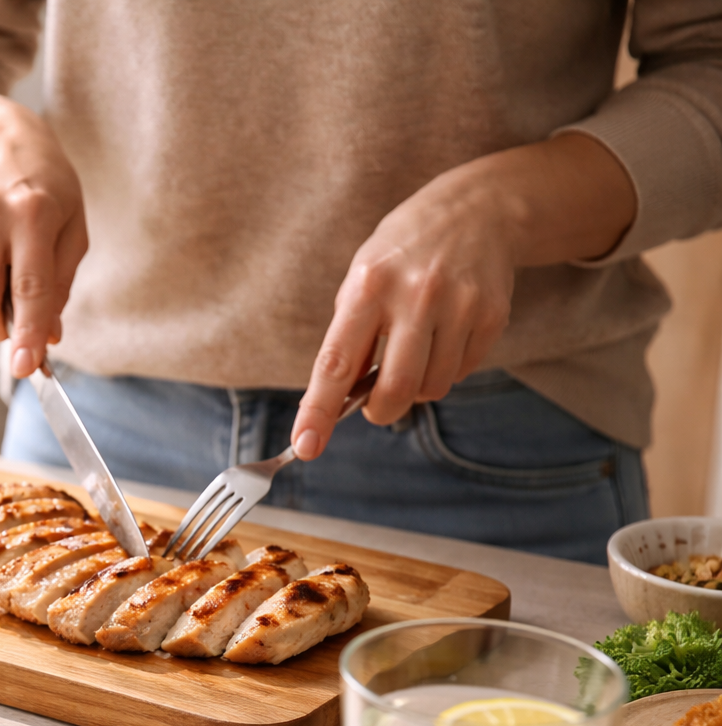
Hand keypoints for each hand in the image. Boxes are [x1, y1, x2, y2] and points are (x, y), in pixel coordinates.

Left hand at [290, 134, 636, 459]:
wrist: (478, 209)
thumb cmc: (404, 252)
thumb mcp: (362, 277)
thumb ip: (350, 335)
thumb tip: (340, 399)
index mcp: (368, 286)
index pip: (336, 362)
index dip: (318, 410)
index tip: (305, 446)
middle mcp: (415, 295)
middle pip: (396, 388)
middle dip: (382, 411)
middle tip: (377, 406)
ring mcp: (459, 305)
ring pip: (432, 387)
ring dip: (417, 389)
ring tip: (415, 352)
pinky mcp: (492, 315)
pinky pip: (462, 371)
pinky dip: (446, 369)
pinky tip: (444, 336)